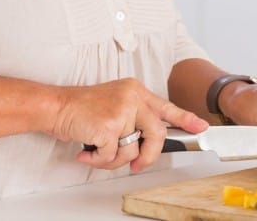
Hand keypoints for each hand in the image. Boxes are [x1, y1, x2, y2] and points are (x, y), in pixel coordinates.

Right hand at [50, 78, 207, 171]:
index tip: (200, 126)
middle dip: (149, 156)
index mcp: (136, 91)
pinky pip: (112, 156)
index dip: (186, 119)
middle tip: (137, 165)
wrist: (56, 106)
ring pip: (133, 150)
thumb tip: (146, 143)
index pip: (166, 106)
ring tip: (98, 151)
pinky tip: (87, 151)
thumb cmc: (82, 108)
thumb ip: (133, 117)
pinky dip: (98, 160)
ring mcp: (121, 111)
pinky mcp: (108, 127)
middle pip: (157, 134)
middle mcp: (132, 98)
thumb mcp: (114, 103)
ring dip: (114, 159)